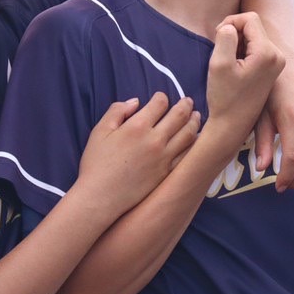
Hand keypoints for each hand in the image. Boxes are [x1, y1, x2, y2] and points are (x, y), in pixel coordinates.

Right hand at [75, 93, 200, 216]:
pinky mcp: (167, 173)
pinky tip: (195, 140)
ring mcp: (164, 157)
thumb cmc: (96, 163)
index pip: (159, 103)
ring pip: (188, 134)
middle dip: (185, 105)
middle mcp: (155, 140)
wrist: (101, 196)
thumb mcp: (100, 131)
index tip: (161, 98)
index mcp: (138, 126)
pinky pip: (186, 155)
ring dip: (194, 122)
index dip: (162, 97)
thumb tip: (135, 102)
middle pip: (179, 116)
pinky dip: (194, 144)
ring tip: (197, 117)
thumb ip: (117, 111)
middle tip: (188, 102)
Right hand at [203, 13, 284, 148]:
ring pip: (253, 37)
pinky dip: (242, 53)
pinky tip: (234, 70)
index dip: (230, 23)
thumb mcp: (219, 63)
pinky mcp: (271, 70)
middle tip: (222, 54)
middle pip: (253, 26)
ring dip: (237, 44)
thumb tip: (230, 26)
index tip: (218, 40)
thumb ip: (225, 36)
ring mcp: (276, 64)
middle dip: (234, 34)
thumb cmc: (224, 97)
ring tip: (228, 64)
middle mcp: (278, 56)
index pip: (249, 18)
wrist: (231, 126)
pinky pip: (255, 49)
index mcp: (268, 52)